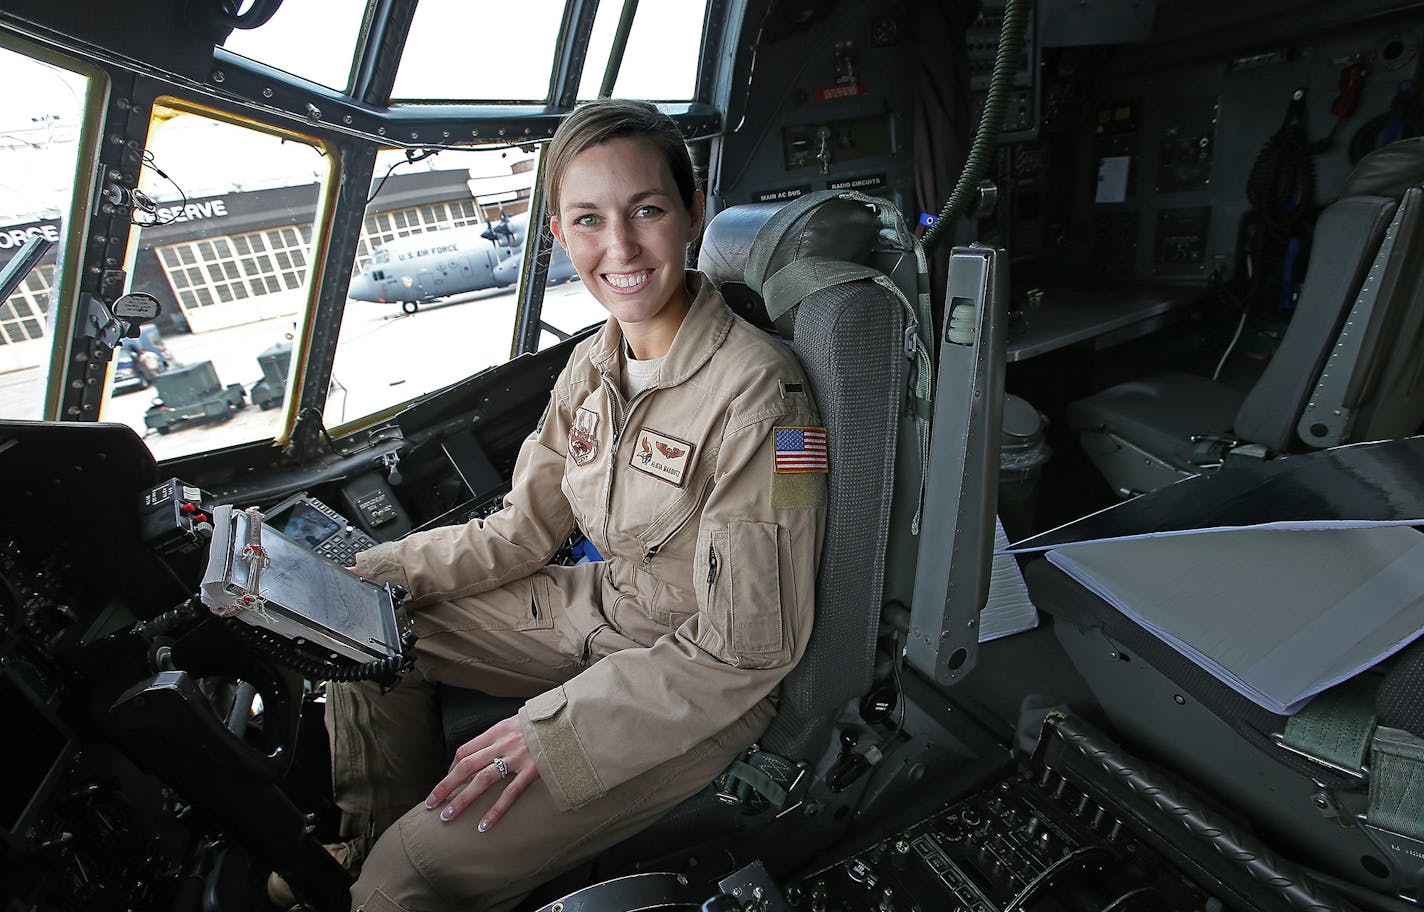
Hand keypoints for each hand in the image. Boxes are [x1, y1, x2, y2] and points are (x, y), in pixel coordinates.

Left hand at [425, 716, 539, 831]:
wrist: (571, 719)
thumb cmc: (545, 724)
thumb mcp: (519, 722)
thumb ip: (503, 736)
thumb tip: (488, 751)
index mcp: (497, 731)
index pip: (465, 750)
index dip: (451, 768)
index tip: (446, 782)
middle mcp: (502, 744)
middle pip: (465, 766)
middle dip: (446, 786)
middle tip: (432, 803)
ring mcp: (517, 757)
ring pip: (482, 780)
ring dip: (462, 800)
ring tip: (448, 817)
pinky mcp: (533, 770)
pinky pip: (510, 793)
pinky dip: (495, 811)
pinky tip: (483, 826)